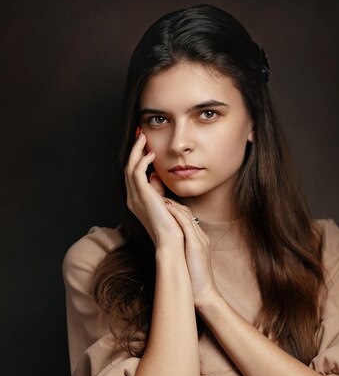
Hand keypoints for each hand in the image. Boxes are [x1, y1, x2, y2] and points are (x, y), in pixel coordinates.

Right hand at [124, 129, 183, 247]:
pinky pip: (137, 173)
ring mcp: (135, 197)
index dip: (136, 158)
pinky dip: (142, 161)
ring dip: (137, 151)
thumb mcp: (164, 204)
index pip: (133, 174)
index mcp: (136, 201)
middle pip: (128, 168)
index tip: (144, 146)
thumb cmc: (172, 226)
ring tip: (144, 138)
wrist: (171, 240)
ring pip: (130, 167)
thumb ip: (159, 190)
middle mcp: (132, 198)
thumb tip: (156, 176)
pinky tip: (151, 154)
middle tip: (141, 135)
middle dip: (134, 150)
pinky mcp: (142, 196)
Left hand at [164, 201, 220, 305]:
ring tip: (157, 195)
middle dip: (171, 201)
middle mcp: (200, 236)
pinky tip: (165, 207)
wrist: (204, 295)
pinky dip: (176, 214)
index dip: (172, 207)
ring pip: (186, 215)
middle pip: (186, 212)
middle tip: (156, 193)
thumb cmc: (193, 282)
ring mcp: (200, 240)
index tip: (158, 202)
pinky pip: (187, 224)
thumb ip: (179, 250)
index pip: (185, 217)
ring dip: (171, 204)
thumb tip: (166, 246)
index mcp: (197, 239)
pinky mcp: (197, 245)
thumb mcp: (186, 261)